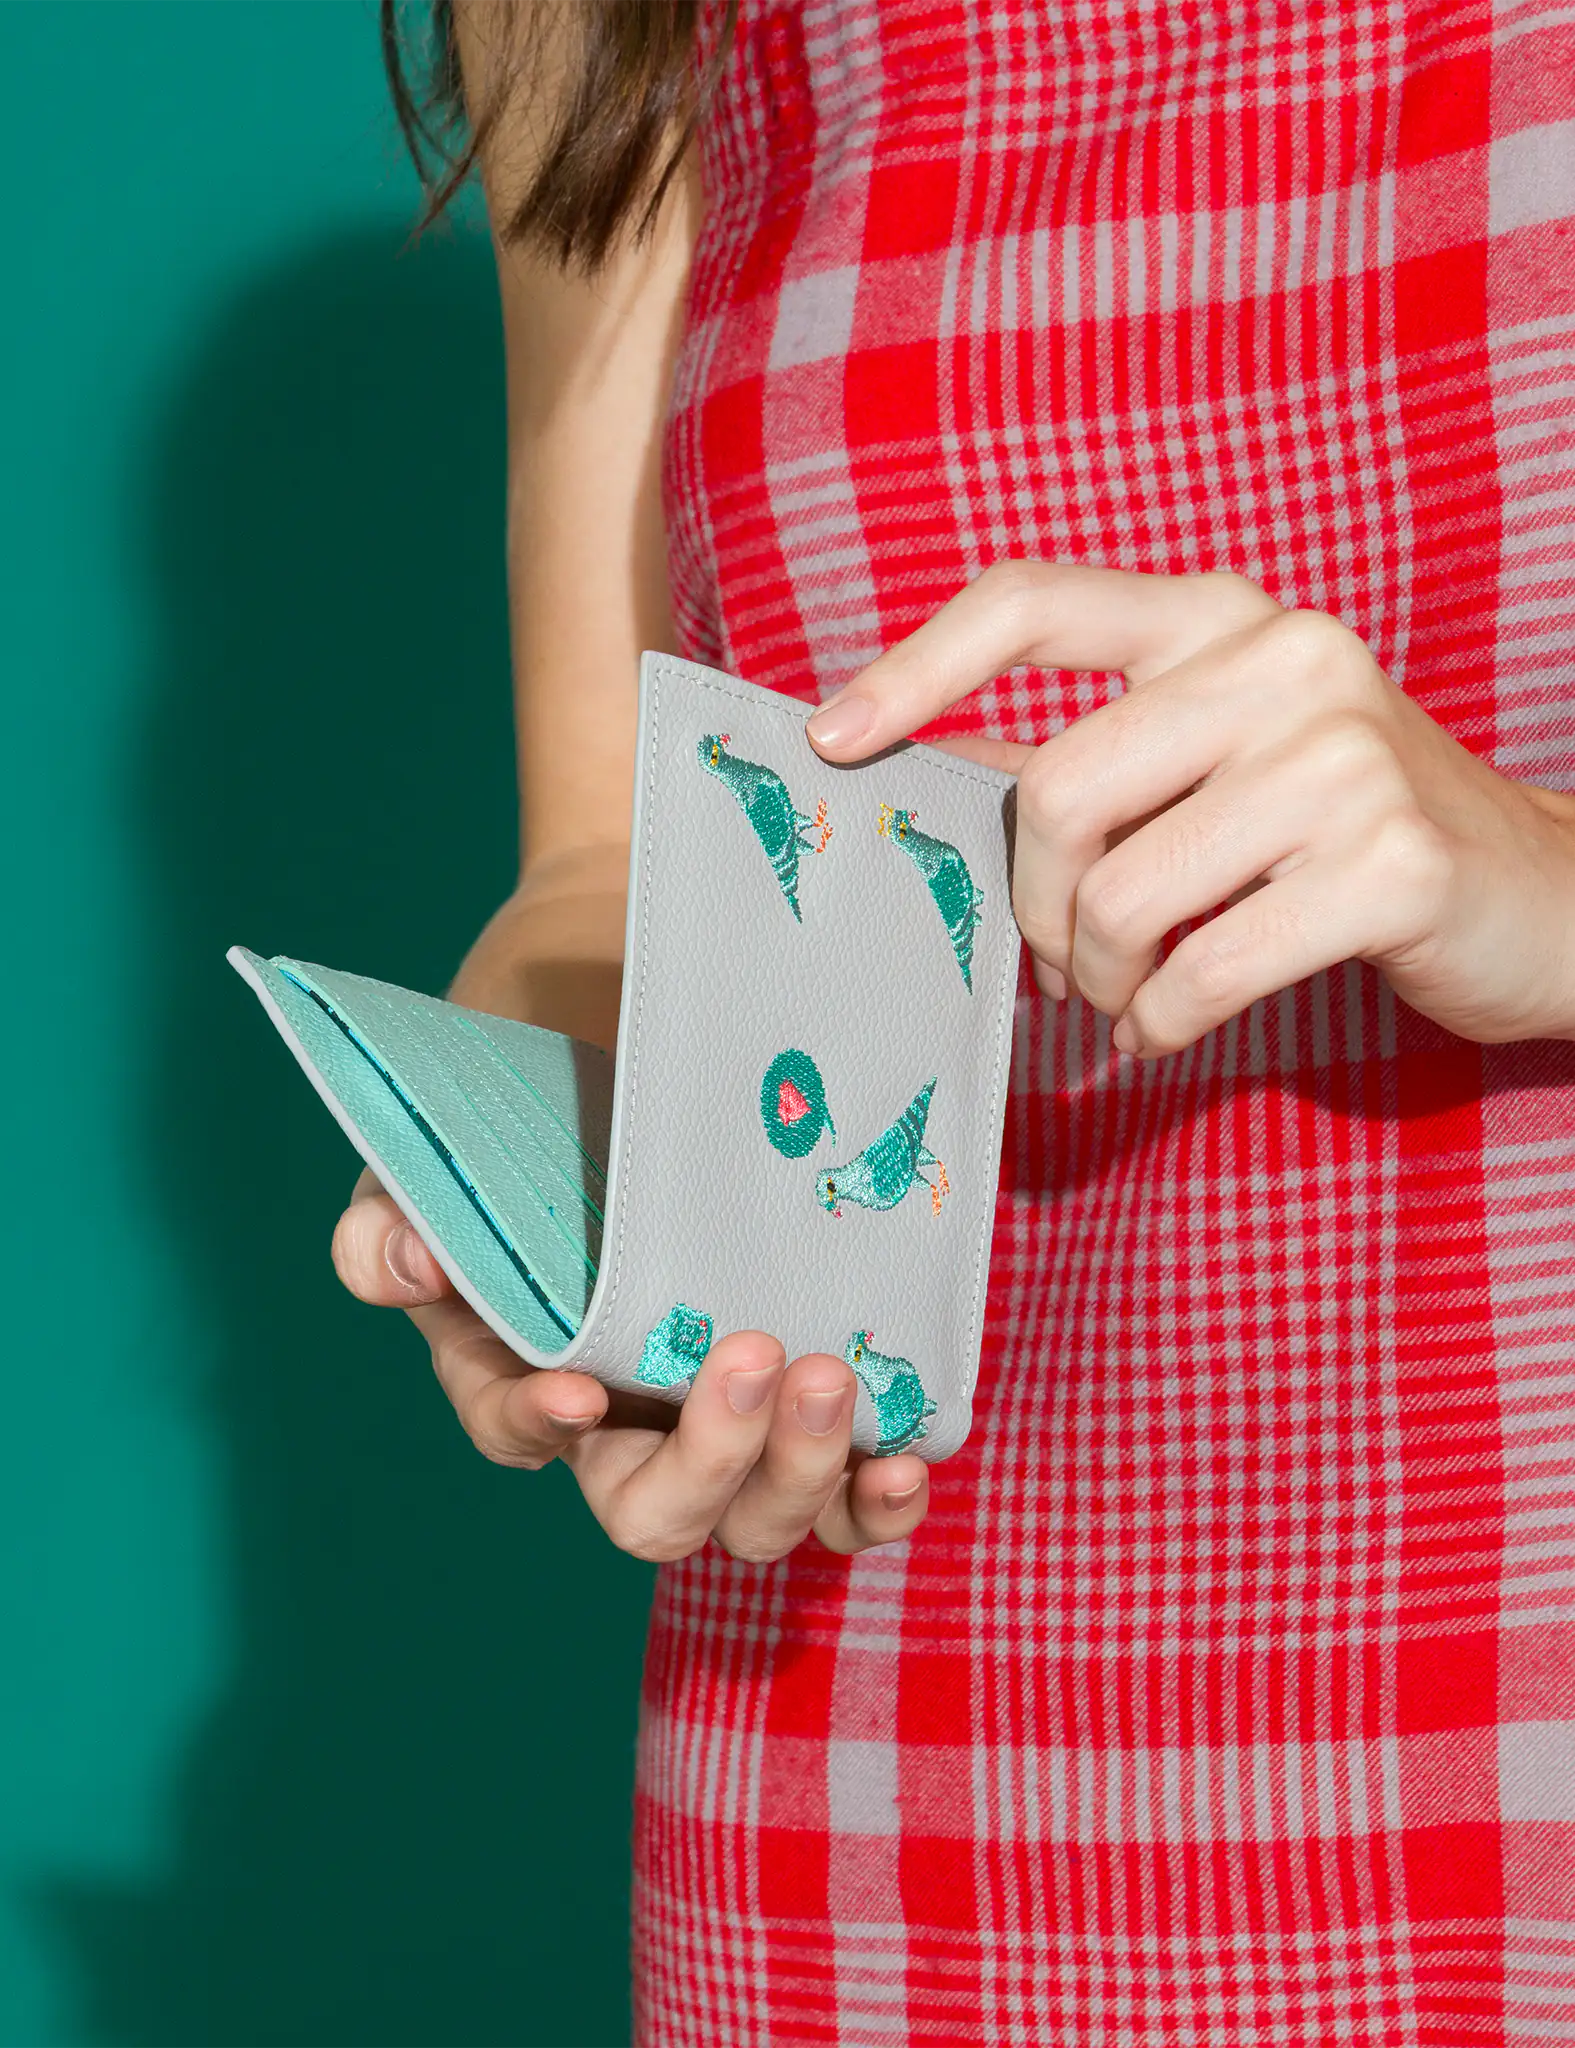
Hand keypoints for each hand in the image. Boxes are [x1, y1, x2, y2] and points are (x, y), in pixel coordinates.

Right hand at [331, 1176, 926, 1559]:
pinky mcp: (804, 1426)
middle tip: (755, 1358)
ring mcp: (723, 1443)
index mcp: (521, 1387)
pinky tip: (909, 1461)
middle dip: (711, 1458)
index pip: (518, 1433)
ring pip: (759, 1521)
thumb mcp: (432, 1182)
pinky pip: (843, 1501)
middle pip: (657, 1516)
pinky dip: (877, 1500)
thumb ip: (387, 1230)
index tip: (574, 1389)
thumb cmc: (522, 1164)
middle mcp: (623, 1440)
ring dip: (804, 1470)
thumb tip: (404, 1259)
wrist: (630, 1122)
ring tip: (833, 1379)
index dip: (539, 1425)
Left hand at [806, 562, 1574, 1052]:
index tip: (833, 741)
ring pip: (1118, 898)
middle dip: (1034, 909)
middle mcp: (1282, 659)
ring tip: (1133, 996)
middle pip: (1054, 792)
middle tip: (1063, 963)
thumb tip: (937, 783)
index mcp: (1222, 618)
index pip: (1033, 603)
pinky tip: (1168, 1029)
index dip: (916, 670)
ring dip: (1099, 979)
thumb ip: (1106, 759)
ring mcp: (1344, 755)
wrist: (1544, 896)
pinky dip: (1157, 1026)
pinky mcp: (1388, 864)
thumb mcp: (1226, 761)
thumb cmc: (1346, 837)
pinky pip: (1197, 975)